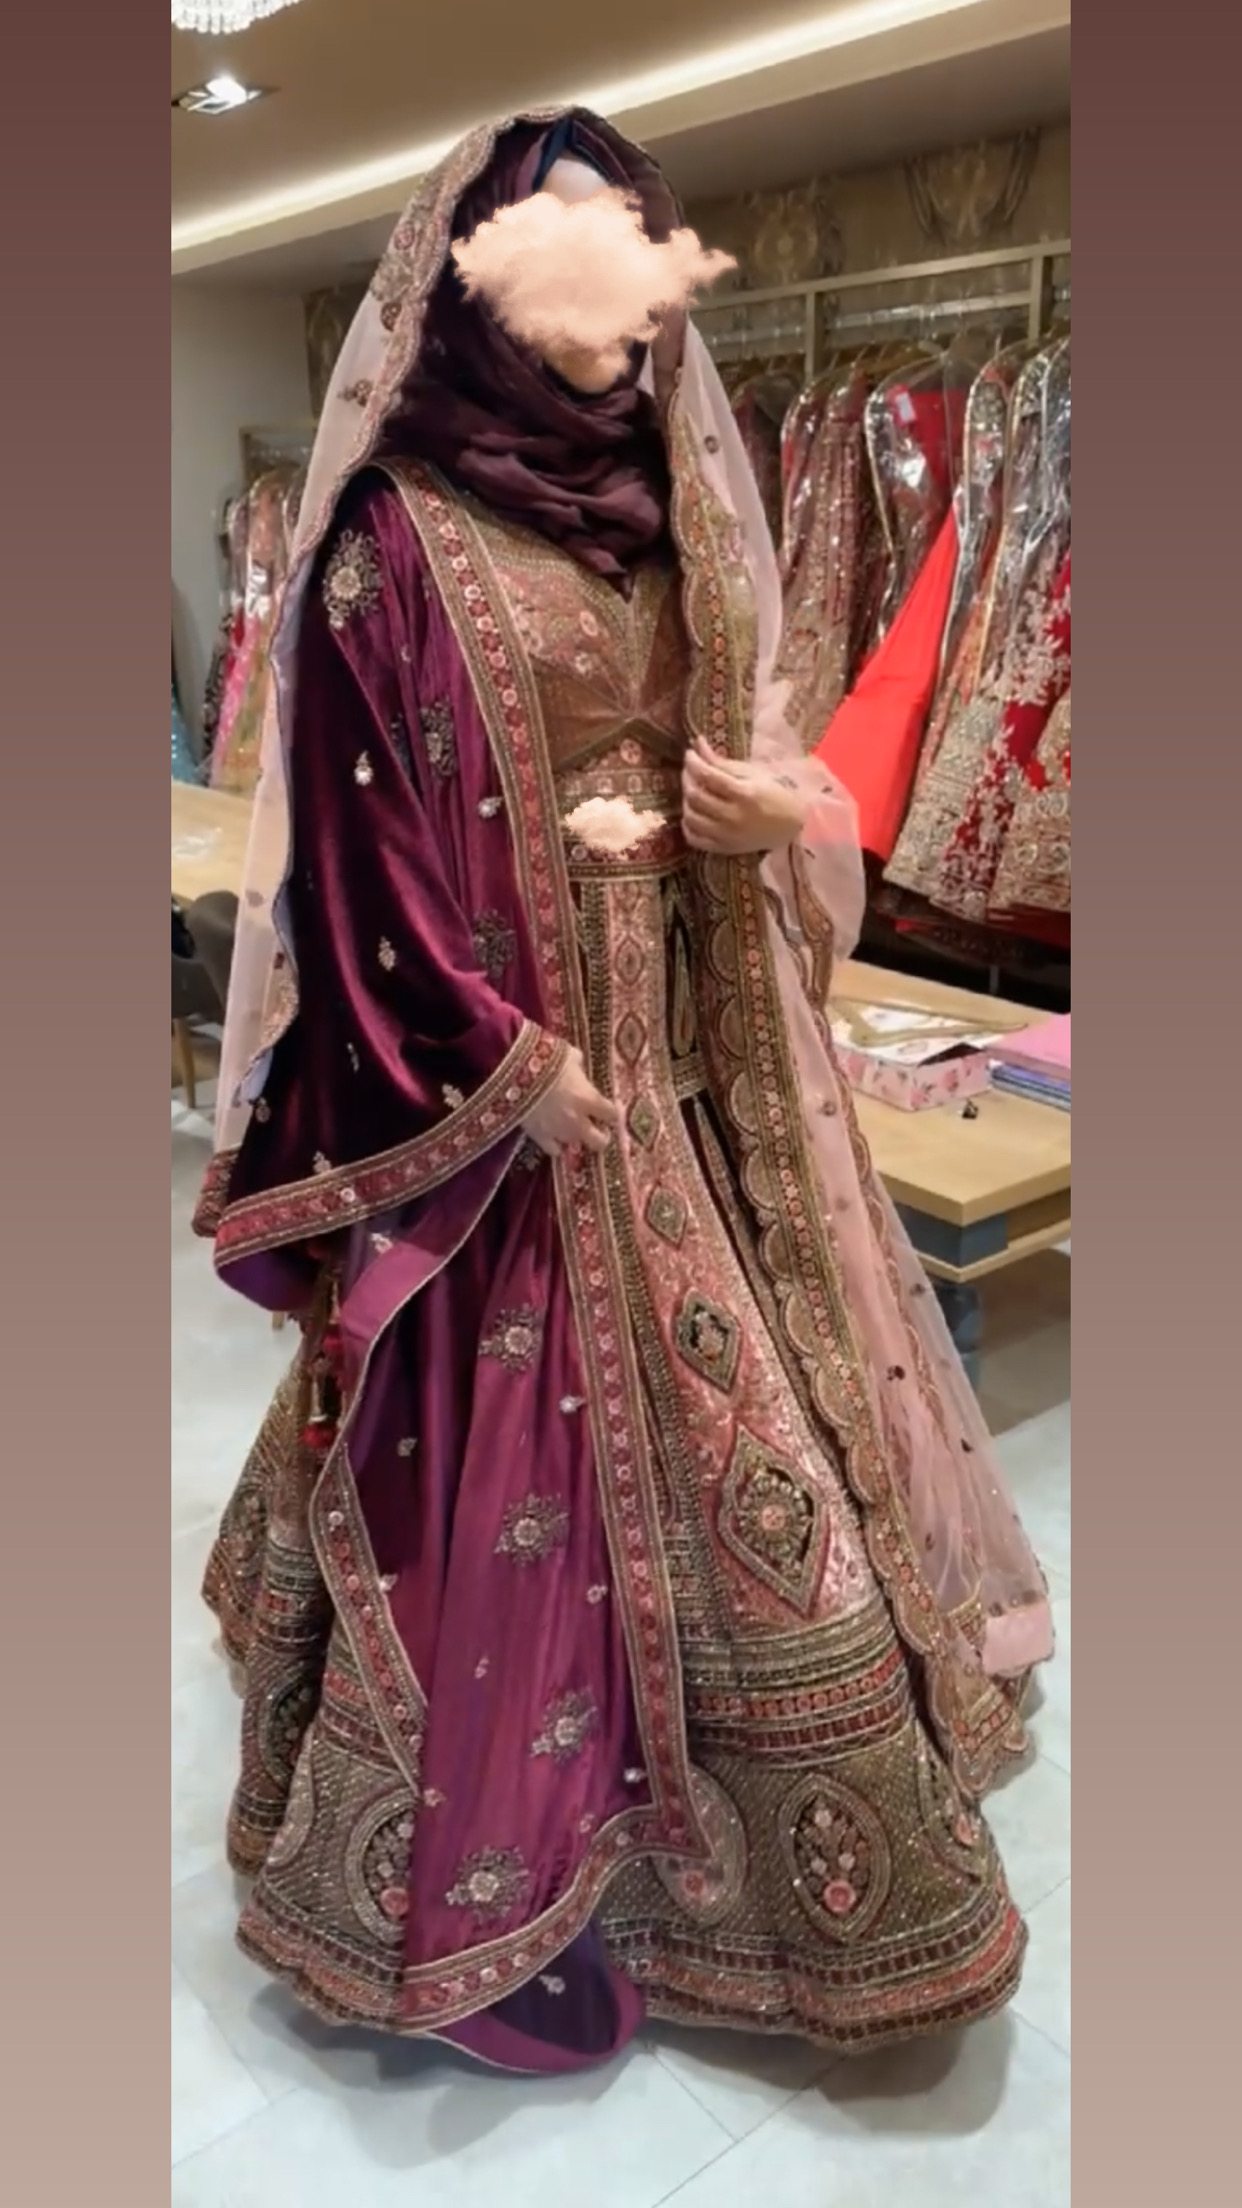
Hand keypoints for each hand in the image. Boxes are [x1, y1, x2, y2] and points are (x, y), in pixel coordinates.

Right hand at [522, 1046, 618, 1156]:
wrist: (516, 1074)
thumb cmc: (546, 1060)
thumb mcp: (568, 1056)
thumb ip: (578, 1065)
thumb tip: (578, 1064)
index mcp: (589, 1099)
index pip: (611, 1114)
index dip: (610, 1112)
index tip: (607, 1109)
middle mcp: (579, 1120)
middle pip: (599, 1142)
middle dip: (600, 1137)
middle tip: (596, 1129)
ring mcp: (560, 1132)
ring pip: (575, 1145)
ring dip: (575, 1137)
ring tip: (569, 1129)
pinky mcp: (540, 1137)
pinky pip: (553, 1150)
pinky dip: (554, 1145)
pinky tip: (552, 1138)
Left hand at [681, 735, 807, 855]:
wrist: (792, 825)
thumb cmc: (774, 793)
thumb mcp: (752, 773)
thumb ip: (722, 761)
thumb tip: (697, 743)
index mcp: (745, 793)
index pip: (707, 775)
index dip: (692, 762)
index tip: (690, 754)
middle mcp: (734, 816)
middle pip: (696, 796)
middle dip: (687, 778)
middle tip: (690, 770)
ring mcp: (728, 835)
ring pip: (691, 817)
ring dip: (686, 800)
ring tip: (693, 791)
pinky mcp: (724, 848)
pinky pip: (694, 839)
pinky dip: (688, 825)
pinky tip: (694, 813)